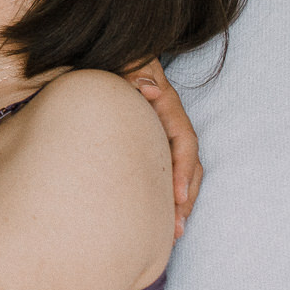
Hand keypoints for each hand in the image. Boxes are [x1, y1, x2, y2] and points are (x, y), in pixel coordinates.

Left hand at [125, 59, 201, 238]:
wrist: (101, 56)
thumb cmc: (111, 59)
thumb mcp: (122, 62)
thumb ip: (133, 73)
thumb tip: (148, 86)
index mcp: (165, 103)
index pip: (183, 141)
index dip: (182, 170)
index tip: (177, 197)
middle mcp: (168, 121)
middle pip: (187, 163)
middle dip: (185, 196)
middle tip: (176, 228)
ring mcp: (160, 133)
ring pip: (179, 171)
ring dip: (179, 202)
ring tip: (173, 233)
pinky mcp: (149, 144)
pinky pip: (163, 172)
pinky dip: (164, 195)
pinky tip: (159, 219)